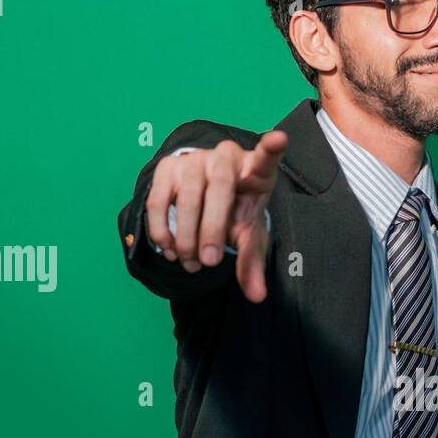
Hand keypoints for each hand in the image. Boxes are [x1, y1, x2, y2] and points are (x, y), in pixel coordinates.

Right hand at [144, 129, 288, 302]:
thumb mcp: (248, 233)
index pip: (265, 157)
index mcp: (254, 169)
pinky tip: (170, 250)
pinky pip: (158, 201)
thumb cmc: (235, 210)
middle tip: (210, 263)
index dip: (271, 148)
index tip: (278, 140)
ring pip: (186, 198)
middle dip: (212, 230)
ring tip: (190, 263)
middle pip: (220, 188)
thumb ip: (252, 262)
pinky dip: (161, 231)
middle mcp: (224, 157)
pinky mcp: (167, 167)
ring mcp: (194, 159)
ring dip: (185, 237)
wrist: (205, 191)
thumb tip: (257, 297)